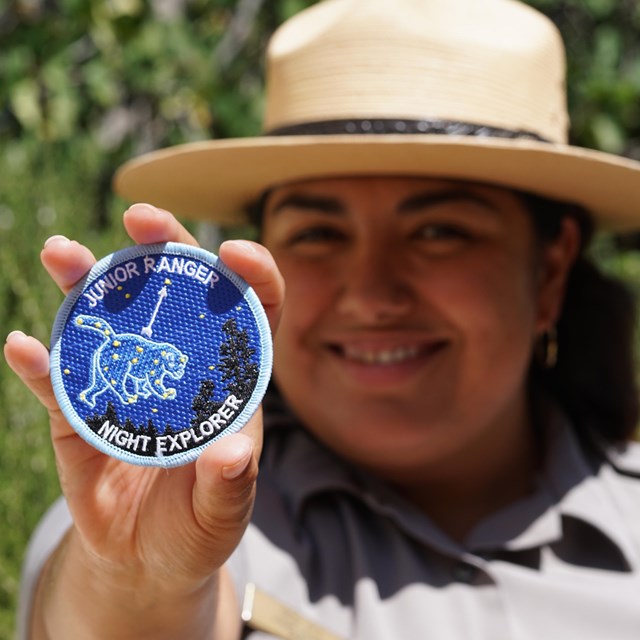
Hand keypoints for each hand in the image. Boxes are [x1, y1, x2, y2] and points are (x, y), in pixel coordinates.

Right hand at [4, 203, 283, 636]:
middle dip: (164, 251)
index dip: (250, 275)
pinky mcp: (82, 411)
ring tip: (61, 253)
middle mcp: (179, 366)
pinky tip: (24, 346)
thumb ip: (229, 485)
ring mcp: (127, 381)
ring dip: (86, 286)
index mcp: (228, 381)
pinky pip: (59, 384)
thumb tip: (230, 454)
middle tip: (142, 218)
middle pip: (178, 295)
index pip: (251, 314)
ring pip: (110, 322)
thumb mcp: (221, 513)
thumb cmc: (198, 526)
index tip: (233, 252)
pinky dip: (42, 365)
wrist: (145, 555)